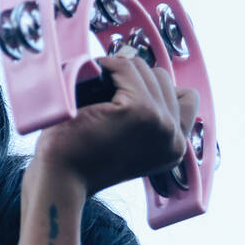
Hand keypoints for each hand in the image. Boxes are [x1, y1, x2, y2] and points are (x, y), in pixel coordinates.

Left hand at [33, 55, 198, 195]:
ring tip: (94, 88)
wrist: (59, 179)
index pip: (185, 97)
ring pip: (145, 70)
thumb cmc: (80, 159)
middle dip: (132, 78)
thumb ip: (143, 117)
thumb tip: (137, 65)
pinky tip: (91, 79)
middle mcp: (175, 137)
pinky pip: (127, 68)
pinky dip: (108, 67)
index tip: (123, 93)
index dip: (153, 88)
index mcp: (174, 147)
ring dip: (118, 72)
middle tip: (102, 89)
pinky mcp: (140, 111)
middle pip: (162, 79)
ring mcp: (160, 123)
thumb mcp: (123, 141)